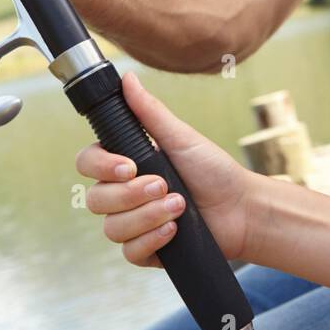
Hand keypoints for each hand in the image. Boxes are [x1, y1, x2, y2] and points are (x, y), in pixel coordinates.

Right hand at [76, 70, 257, 264]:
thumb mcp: (181, 137)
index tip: (129, 166)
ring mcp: (133, 223)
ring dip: (147, 216)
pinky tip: (173, 231)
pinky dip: (151, 240)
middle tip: (165, 185)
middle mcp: (124, 194)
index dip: (101, 166)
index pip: (88, 163)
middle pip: (95, 199)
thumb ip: (149, 111)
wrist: (241, 208)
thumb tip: (126, 78)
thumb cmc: (213, 169)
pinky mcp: (147, 249)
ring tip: (179, 206)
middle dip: (131, 195)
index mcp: (126, 163)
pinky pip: (129, 252)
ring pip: (112, 228)